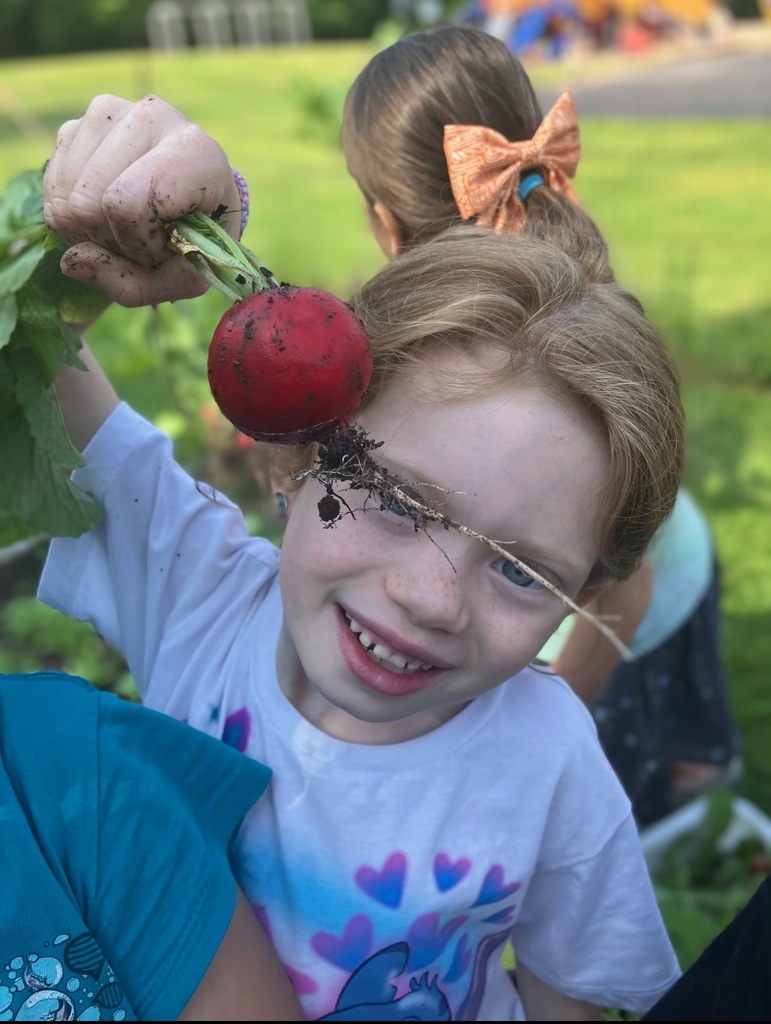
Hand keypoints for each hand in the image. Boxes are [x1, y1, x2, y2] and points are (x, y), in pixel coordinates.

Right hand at [44, 94, 240, 306]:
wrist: (191, 205)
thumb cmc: (193, 243)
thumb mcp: (181, 279)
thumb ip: (132, 285)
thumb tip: (72, 261)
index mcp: (197, 151)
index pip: (128, 204)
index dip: (137, 243)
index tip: (165, 245)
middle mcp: (153, 117)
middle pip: (88, 200)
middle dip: (109, 239)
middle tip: (141, 240)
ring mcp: (109, 112)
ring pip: (64, 193)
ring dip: (87, 228)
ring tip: (124, 226)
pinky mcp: (77, 124)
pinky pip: (51, 185)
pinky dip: (69, 214)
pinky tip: (101, 212)